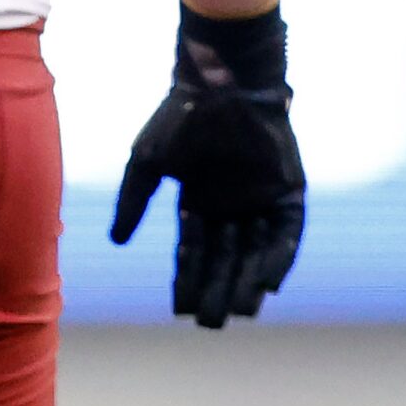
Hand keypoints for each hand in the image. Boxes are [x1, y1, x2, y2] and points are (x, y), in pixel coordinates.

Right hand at [111, 6, 304, 327]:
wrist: (221, 82)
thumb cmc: (180, 118)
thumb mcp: (147, 162)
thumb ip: (133, 201)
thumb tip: (117, 241)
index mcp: (199, 204)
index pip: (193, 254)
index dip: (187, 281)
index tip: (181, 310)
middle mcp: (231, 209)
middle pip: (225, 262)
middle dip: (216, 291)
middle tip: (209, 323)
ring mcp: (261, 203)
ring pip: (255, 255)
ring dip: (246, 283)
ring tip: (237, 312)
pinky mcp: (289, 196)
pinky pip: (286, 236)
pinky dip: (278, 259)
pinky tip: (267, 283)